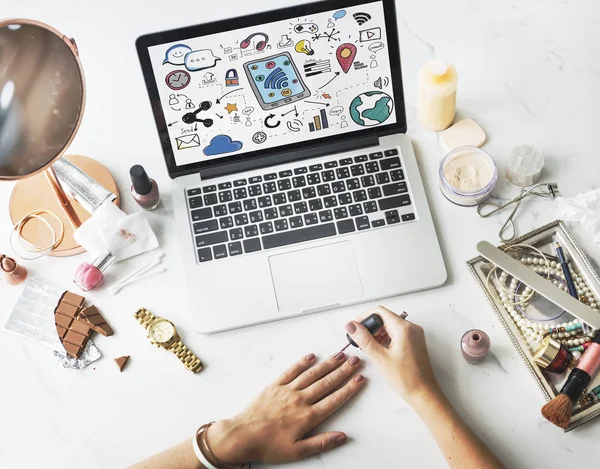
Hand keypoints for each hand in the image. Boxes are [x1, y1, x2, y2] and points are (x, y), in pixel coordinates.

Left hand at [206, 353, 365, 464]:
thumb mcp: (297, 451)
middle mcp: (300, 400)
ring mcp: (287, 390)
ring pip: (312, 374)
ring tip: (339, 356)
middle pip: (327, 382)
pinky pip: (291, 371)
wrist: (242, 436)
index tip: (360, 379)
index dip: (350, 388)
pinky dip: (302, 363)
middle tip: (356, 361)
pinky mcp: (275, 385)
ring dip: (327, 364)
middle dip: (344, 371)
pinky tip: (311, 357)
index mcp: (308, 417)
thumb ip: (321, 442)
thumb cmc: (267, 445)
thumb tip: (342, 437)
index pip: (335, 399)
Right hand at [345, 306, 438, 404]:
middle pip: (385, 317)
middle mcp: (411, 328)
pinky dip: (387, 337)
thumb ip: (364, 339)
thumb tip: (352, 326)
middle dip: (370, 326)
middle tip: (360, 338)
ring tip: (370, 346)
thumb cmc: (406, 379)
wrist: (423, 393)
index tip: (354, 326)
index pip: (379, 311)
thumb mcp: (380, 358)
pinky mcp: (415, 341)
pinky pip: (397, 332)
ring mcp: (415, 334)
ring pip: (391, 325)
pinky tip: (380, 349)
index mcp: (404, 328)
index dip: (364, 317)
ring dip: (378, 332)